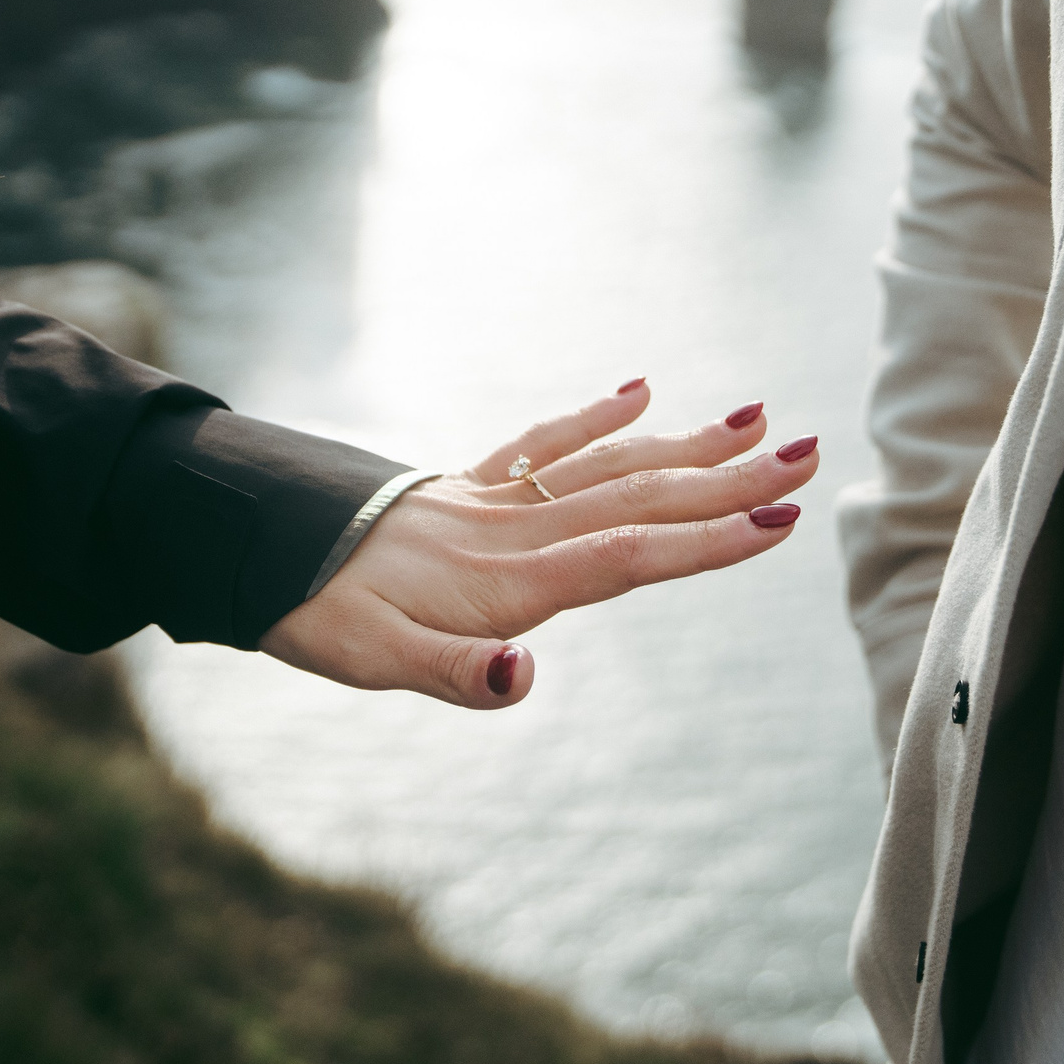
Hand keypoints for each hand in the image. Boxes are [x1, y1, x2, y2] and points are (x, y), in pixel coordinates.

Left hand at [259, 381, 817, 707]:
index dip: (705, 543)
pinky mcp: (468, 486)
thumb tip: (528, 674)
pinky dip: (594, 415)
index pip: (626, 557)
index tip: (779, 520)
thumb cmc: (319, 615)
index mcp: (509, 581)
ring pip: (608, 465)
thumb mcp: (377, 662)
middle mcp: (515, 531)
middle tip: (808, 453)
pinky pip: (541, 442)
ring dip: (685, 446)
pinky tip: (640, 389)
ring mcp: (495, 501)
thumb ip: (460, 674)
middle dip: (728, 481)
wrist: (255, 545)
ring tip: (757, 419)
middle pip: (638, 500)